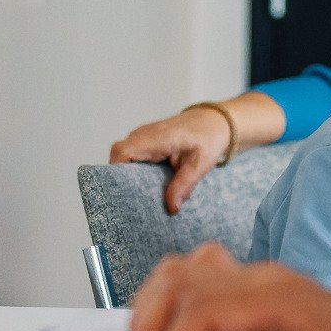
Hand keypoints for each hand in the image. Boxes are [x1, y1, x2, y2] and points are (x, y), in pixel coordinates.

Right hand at [110, 108, 231, 214]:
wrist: (213, 121)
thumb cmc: (208, 138)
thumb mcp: (200, 164)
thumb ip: (184, 185)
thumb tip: (171, 209)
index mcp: (158, 137)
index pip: (123, 151)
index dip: (117, 172)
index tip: (124, 192)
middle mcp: (144, 134)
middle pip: (118, 156)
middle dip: (122, 179)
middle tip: (134, 200)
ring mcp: (141, 136)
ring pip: (122, 157)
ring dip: (128, 176)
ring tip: (140, 195)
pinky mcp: (143, 142)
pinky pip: (130, 156)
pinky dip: (134, 171)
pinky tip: (146, 185)